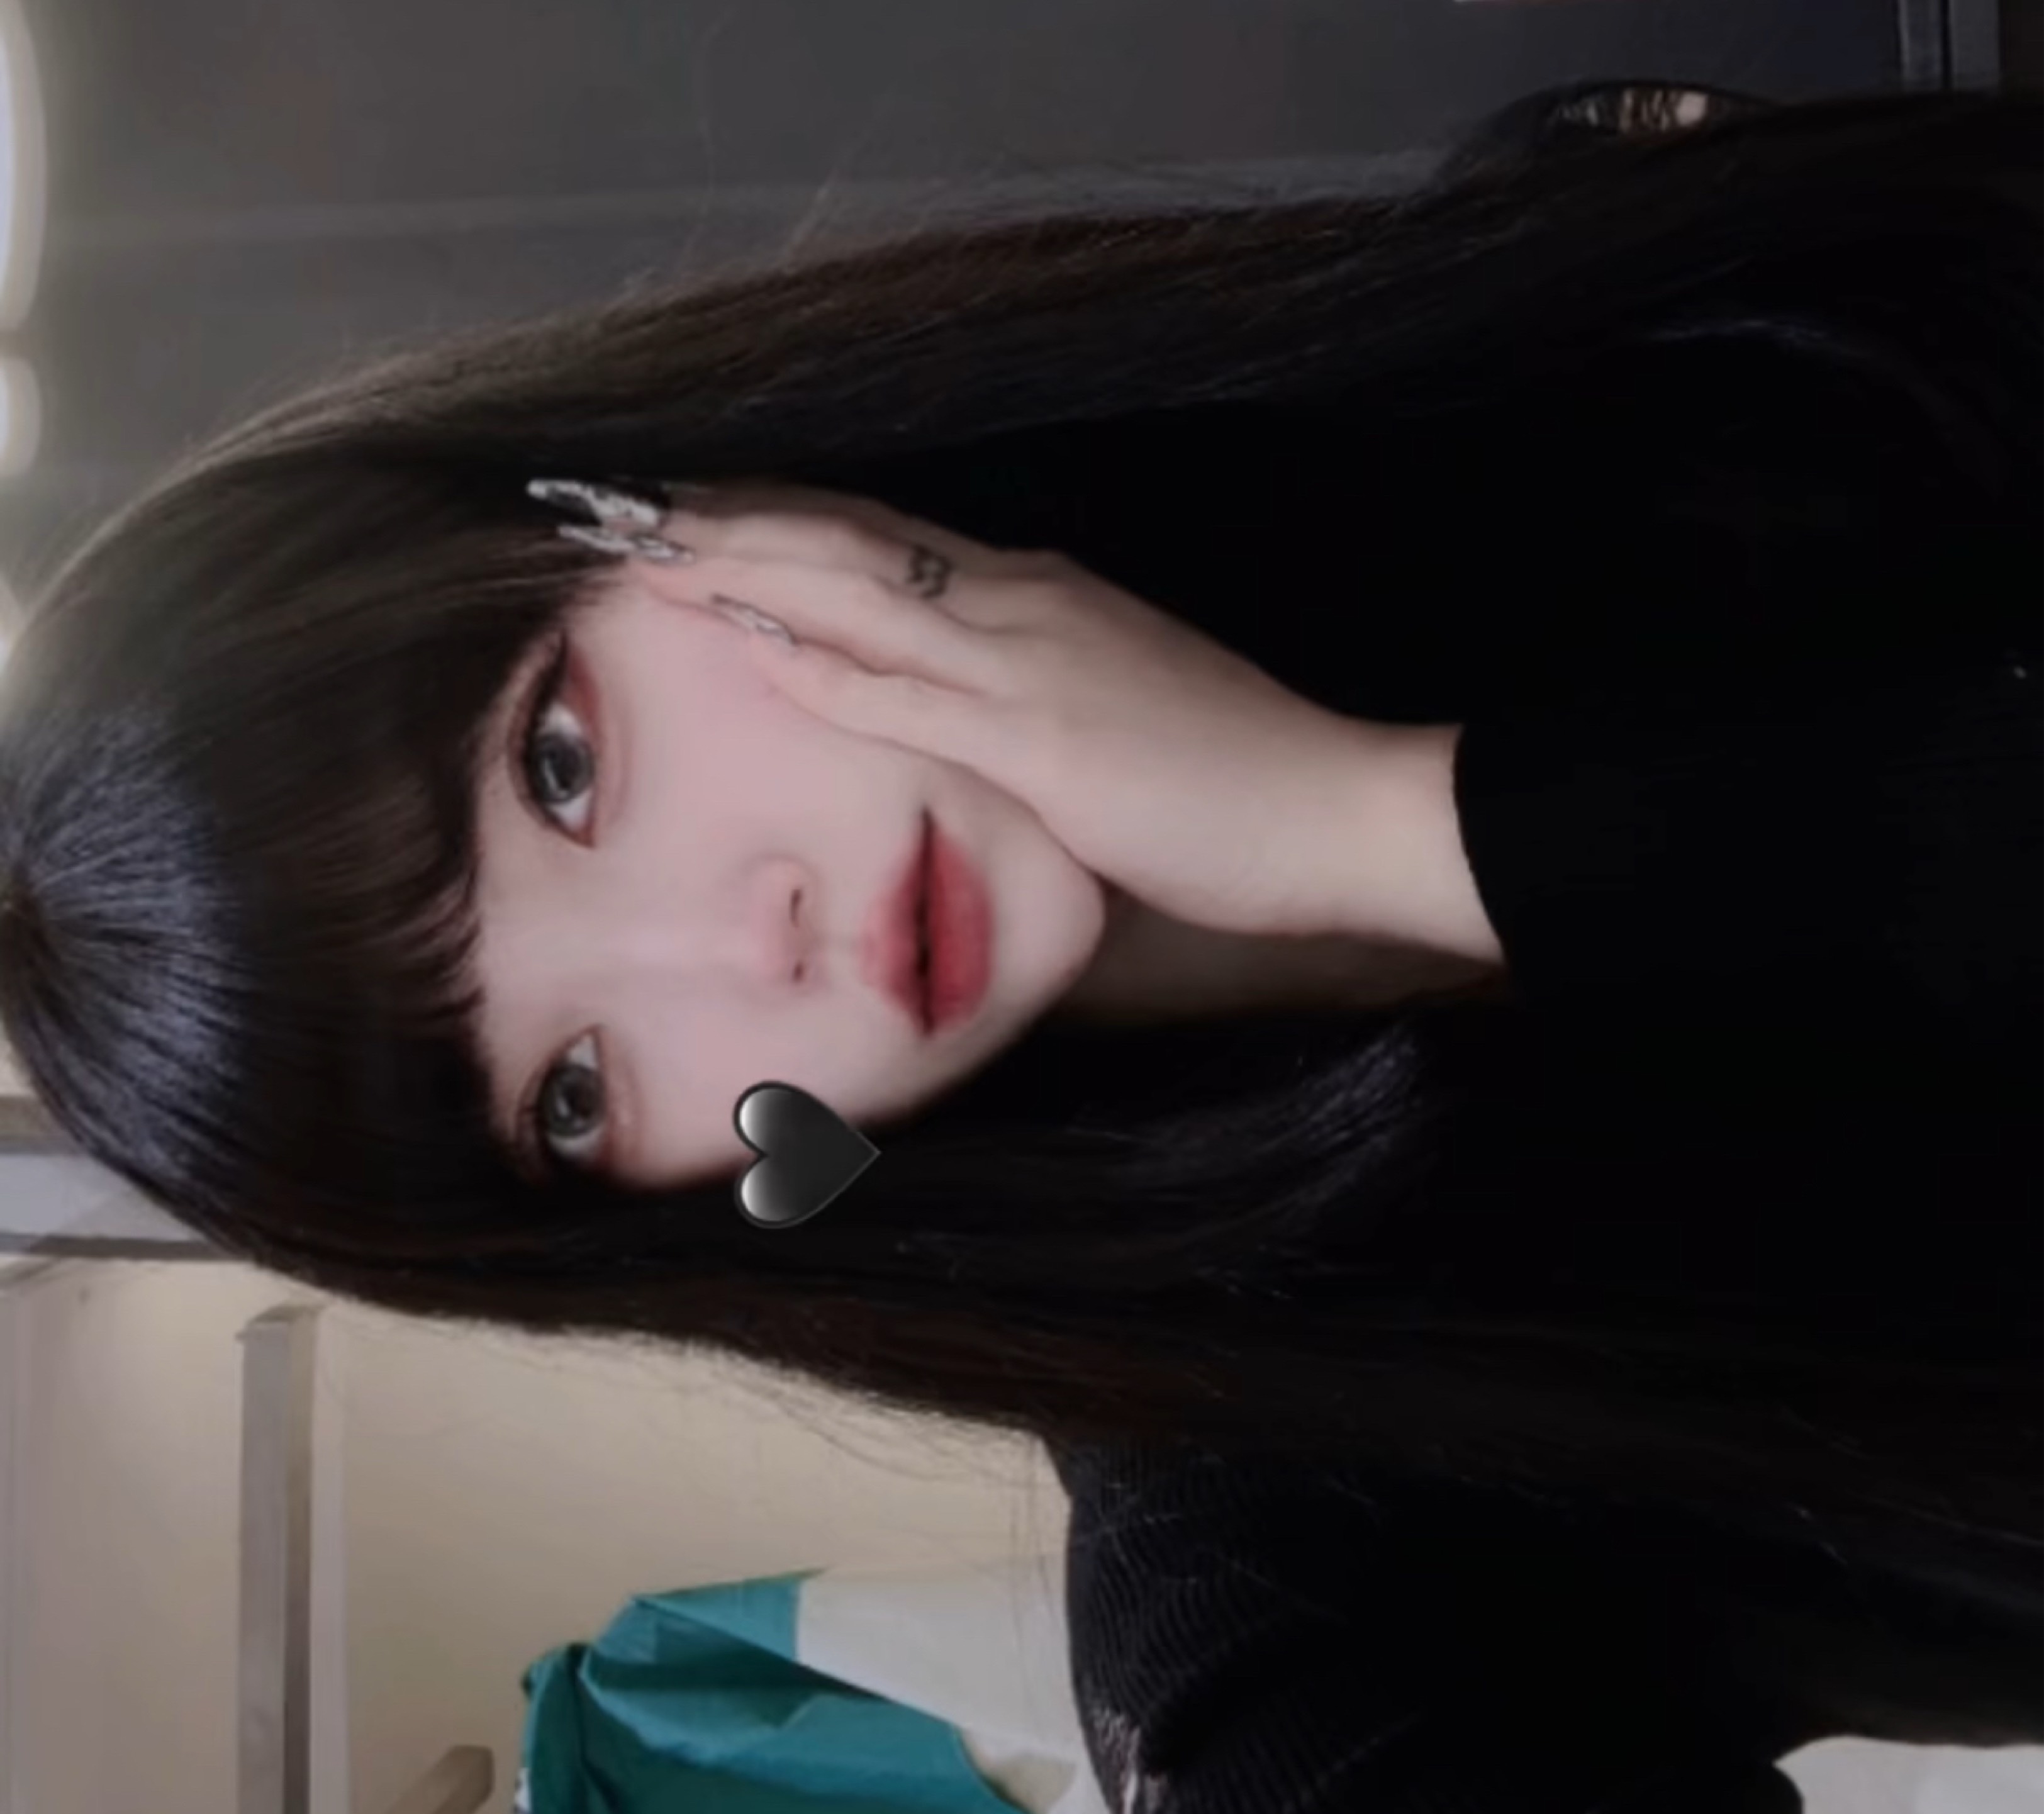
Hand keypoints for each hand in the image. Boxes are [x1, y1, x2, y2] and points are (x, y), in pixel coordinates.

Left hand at [640, 479, 1391, 940]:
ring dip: (750, 571)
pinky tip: (751, 645)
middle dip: (737, 526)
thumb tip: (963, 705)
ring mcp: (1029, 665)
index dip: (787, 524)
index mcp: (1040, 599)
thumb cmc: (1237, 777)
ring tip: (653, 556)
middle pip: (851, 545)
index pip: (886, 542)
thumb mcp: (1116, 715)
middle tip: (636, 514)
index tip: (704, 516)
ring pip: (862, 596)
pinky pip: (910, 696)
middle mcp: (1023, 605)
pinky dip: (823, 665)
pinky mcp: (1040, 741)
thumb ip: (1031, 696)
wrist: (1337, 808)